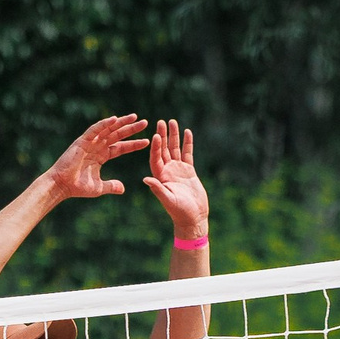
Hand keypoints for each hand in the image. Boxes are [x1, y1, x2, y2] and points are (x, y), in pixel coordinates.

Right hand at [45, 114, 149, 198]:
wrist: (62, 185)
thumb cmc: (78, 187)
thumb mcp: (99, 187)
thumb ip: (111, 186)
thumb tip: (123, 189)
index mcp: (101, 156)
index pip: (121, 147)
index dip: (133, 144)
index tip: (147, 141)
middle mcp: (97, 147)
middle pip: (117, 135)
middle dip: (131, 129)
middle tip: (145, 122)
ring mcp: (89, 143)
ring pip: (108, 129)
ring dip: (121, 123)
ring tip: (135, 117)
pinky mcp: (82, 141)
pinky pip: (95, 130)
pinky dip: (104, 124)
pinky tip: (115, 119)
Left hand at [141, 118, 209, 237]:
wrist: (193, 217)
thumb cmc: (180, 212)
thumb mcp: (168, 200)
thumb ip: (158, 189)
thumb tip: (146, 179)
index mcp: (160, 176)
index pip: (156, 158)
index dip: (155, 147)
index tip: (155, 135)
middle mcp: (167, 171)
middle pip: (163, 149)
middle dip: (162, 136)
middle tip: (161, 122)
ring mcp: (177, 170)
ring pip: (174, 149)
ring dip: (173, 136)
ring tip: (173, 122)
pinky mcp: (188, 171)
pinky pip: (187, 154)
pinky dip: (187, 143)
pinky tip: (187, 132)